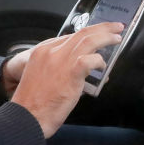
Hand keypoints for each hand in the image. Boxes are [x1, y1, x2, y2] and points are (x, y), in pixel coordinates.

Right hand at [8, 22, 123, 137]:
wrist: (26, 117)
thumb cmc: (33, 103)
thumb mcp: (40, 76)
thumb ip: (58, 68)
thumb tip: (80, 67)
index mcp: (43, 51)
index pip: (70, 36)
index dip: (87, 33)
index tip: (98, 33)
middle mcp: (52, 51)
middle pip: (82, 33)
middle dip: (102, 28)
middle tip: (116, 27)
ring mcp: (61, 60)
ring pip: (89, 40)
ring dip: (106, 37)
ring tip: (117, 38)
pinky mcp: (71, 73)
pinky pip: (90, 59)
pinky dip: (99, 61)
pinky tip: (103, 67)